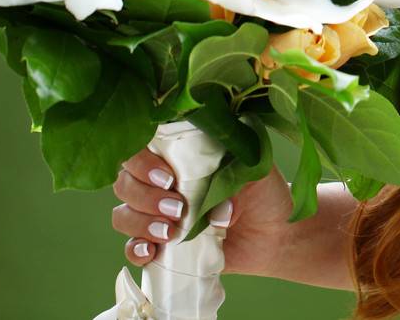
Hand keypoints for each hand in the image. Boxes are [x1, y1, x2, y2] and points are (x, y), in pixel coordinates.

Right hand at [110, 146, 294, 275]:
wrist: (277, 235)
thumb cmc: (265, 194)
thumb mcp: (255, 171)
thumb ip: (232, 168)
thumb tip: (212, 193)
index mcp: (182, 157)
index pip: (141, 149)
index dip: (142, 162)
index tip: (169, 178)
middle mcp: (163, 184)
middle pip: (125, 183)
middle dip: (145, 196)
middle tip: (178, 208)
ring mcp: (159, 216)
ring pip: (123, 215)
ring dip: (140, 223)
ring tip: (172, 231)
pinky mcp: (163, 246)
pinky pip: (133, 248)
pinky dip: (135, 250)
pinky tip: (151, 250)